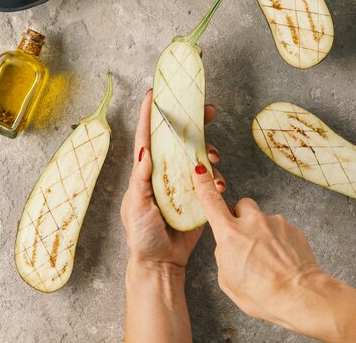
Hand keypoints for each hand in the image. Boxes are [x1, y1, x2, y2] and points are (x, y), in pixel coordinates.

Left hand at [121, 90, 225, 270]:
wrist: (162, 263)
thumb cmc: (141, 235)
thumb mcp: (136, 207)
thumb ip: (141, 180)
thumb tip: (144, 151)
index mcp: (146, 170)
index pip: (147, 136)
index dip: (149, 114)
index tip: (153, 93)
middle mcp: (164, 170)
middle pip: (178, 138)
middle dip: (193, 121)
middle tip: (208, 110)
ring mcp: (182, 181)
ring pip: (198, 154)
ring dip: (208, 149)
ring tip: (214, 156)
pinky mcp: (197, 194)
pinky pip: (211, 177)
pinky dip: (217, 176)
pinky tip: (219, 183)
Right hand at [192, 166, 325, 330]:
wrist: (300, 296)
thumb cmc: (262, 294)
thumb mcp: (228, 280)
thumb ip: (224, 255)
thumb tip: (228, 245)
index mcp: (230, 234)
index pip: (211, 202)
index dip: (203, 184)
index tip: (200, 170)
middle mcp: (252, 221)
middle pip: (241, 205)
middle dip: (241, 218)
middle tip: (246, 240)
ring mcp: (274, 222)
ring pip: (262, 219)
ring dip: (262, 232)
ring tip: (268, 259)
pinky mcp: (291, 227)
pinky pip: (279, 228)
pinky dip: (278, 240)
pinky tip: (281, 260)